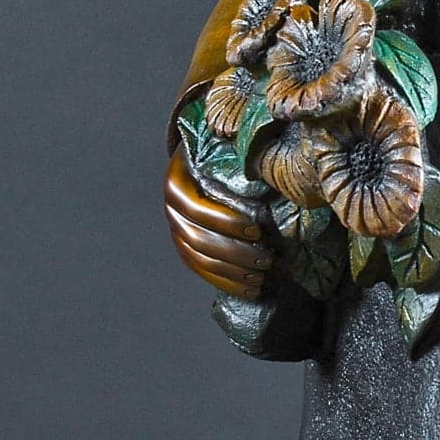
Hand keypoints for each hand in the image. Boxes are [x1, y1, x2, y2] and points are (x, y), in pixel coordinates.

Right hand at [164, 144, 272, 301]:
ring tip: (262, 276)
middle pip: (200, 239)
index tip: (257, 228)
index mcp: (177, 185)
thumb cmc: (220, 154)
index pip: (198, 208)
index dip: (227, 221)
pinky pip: (204, 272)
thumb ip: (237, 159)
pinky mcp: (187, 250)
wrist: (200, 164)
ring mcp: (178, 233)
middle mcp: (172, 212)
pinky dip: (228, 283)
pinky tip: (252, 290)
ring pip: (203, 260)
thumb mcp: (225, 150)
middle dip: (236, 252)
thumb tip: (264, 167)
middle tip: (267, 259)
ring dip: (234, 272)